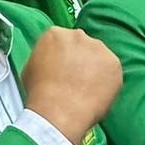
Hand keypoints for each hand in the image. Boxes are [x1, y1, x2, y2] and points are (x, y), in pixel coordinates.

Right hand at [23, 28, 121, 143]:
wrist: (58, 110)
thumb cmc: (41, 93)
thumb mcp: (30, 68)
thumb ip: (44, 58)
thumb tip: (50, 62)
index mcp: (55, 34)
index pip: (63, 40)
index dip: (64, 56)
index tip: (64, 68)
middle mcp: (78, 36)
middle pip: (82, 45)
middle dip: (80, 59)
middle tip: (76, 79)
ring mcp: (98, 48)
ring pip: (98, 57)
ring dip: (95, 69)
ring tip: (86, 89)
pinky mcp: (114, 63)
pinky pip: (112, 71)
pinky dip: (107, 81)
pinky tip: (95, 93)